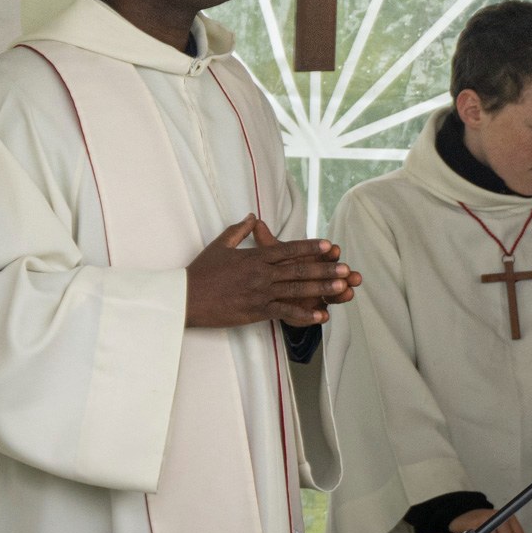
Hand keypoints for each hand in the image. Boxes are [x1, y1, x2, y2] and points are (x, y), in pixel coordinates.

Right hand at [185, 215, 355, 327]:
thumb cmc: (201, 272)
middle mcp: (261, 274)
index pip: (287, 250)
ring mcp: (260, 293)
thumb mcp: (220, 245)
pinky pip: (284, 312)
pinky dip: (304, 314)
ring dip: (321, 289)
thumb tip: (252, 217)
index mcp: (254, 257)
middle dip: (324, 269)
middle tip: (346, 268)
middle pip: (298, 270)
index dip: (310, 247)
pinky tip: (321, 315)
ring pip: (296, 290)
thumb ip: (239, 231)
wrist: (185, 297)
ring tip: (342, 287)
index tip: (328, 245)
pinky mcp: (256, 311)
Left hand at [249, 217, 362, 326]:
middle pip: (334, 274)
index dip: (329, 252)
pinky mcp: (312, 309)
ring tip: (347, 292)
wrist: (268, 294)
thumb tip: (255, 222)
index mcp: (313, 261)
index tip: (333, 250)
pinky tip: (325, 315)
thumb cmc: (274, 270)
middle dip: (343, 273)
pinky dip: (321, 314)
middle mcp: (319, 276)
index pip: (324, 254)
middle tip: (348, 273)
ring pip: (333, 293)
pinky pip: (317, 313)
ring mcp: (318, 294)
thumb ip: (266, 242)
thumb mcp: (269, 255)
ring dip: (341, 293)